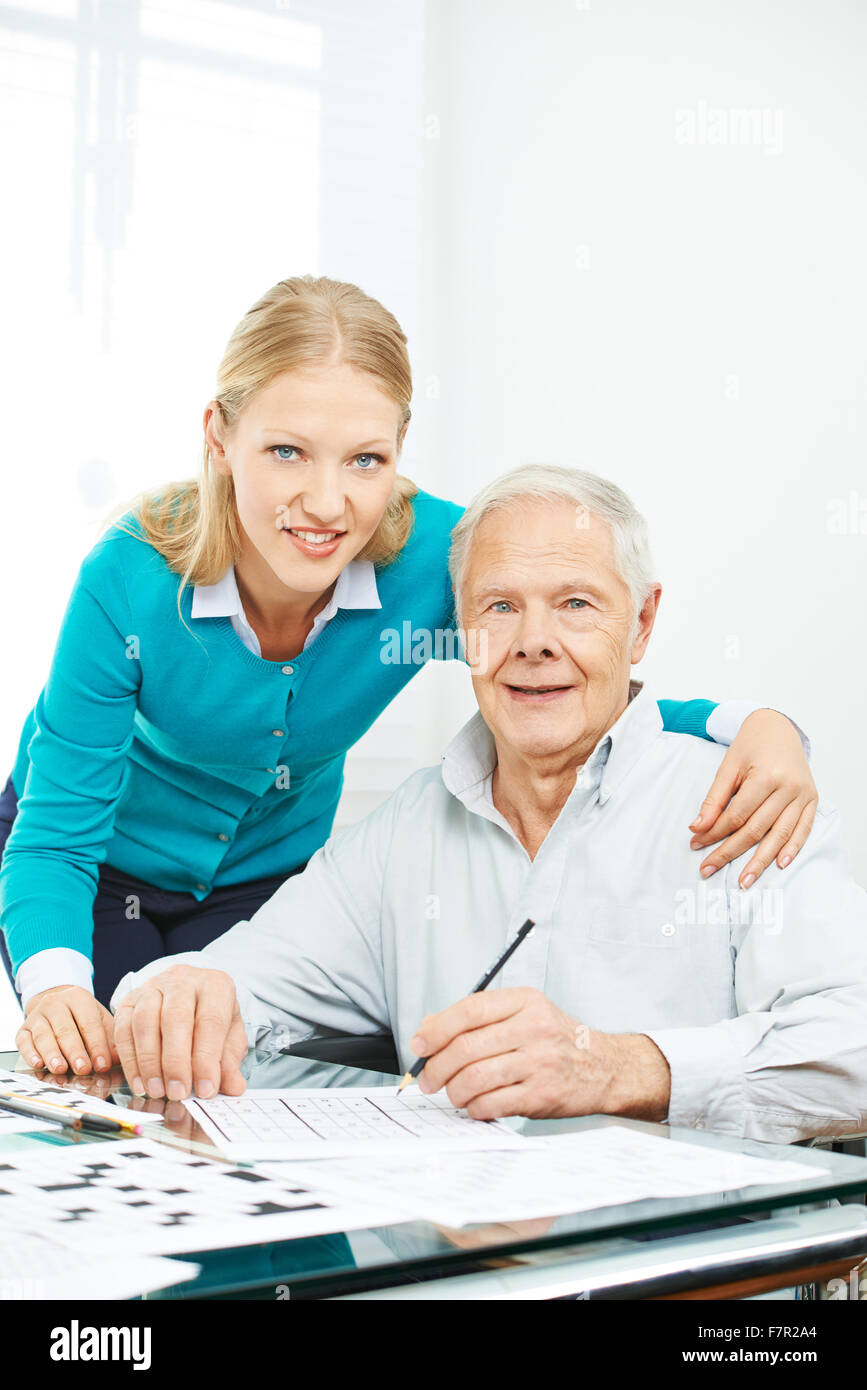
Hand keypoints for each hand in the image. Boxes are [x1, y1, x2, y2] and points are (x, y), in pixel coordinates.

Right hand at [17, 985, 119, 1075]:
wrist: (55, 1002)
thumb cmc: (81, 1015)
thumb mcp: (99, 1018)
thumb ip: (109, 1038)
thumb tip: (118, 1059)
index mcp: (78, 998)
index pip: (89, 1023)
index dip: (97, 1045)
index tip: (102, 1064)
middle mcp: (55, 1003)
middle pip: (65, 1030)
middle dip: (75, 1052)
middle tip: (83, 1069)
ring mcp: (37, 1015)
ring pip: (44, 1035)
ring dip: (52, 1054)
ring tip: (61, 1069)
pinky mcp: (23, 1028)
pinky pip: (24, 1041)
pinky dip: (30, 1053)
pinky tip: (38, 1063)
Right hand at [113, 963, 247, 1100]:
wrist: (190, 995)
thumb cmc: (211, 1018)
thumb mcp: (230, 1037)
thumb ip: (230, 1062)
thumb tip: (233, 1087)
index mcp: (215, 986)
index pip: (210, 1021)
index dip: (207, 1059)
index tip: (205, 1090)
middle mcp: (183, 980)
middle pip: (175, 1017)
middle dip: (175, 1061)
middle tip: (178, 1092)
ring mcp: (153, 986)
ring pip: (145, 1020)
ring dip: (149, 1061)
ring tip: (157, 1090)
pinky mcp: (130, 1000)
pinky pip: (123, 1029)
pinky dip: (129, 1059)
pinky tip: (139, 1082)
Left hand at [410, 987, 670, 1121]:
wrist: (604, 1067)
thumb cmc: (555, 1040)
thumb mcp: (524, 1014)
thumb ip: (478, 1018)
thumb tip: (427, 1030)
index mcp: (524, 1001)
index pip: (470, 1010)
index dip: (437, 1029)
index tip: (419, 1045)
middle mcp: (533, 1028)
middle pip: (467, 1048)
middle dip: (437, 1068)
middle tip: (427, 1080)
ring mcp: (539, 1063)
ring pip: (475, 1078)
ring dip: (454, 1092)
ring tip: (453, 1095)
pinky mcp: (542, 1095)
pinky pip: (492, 1104)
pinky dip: (475, 1108)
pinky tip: (476, 1106)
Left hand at [689, 708, 817, 886]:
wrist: (778, 727)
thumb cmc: (750, 745)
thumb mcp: (728, 766)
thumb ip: (714, 798)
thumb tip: (698, 827)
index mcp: (766, 776)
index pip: (736, 815)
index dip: (714, 833)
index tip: (696, 845)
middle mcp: (788, 788)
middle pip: (756, 829)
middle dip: (730, 852)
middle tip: (709, 869)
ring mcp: (803, 795)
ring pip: (780, 834)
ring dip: (761, 860)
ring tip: (745, 880)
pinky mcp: (812, 799)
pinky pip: (803, 829)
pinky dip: (792, 848)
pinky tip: (780, 864)